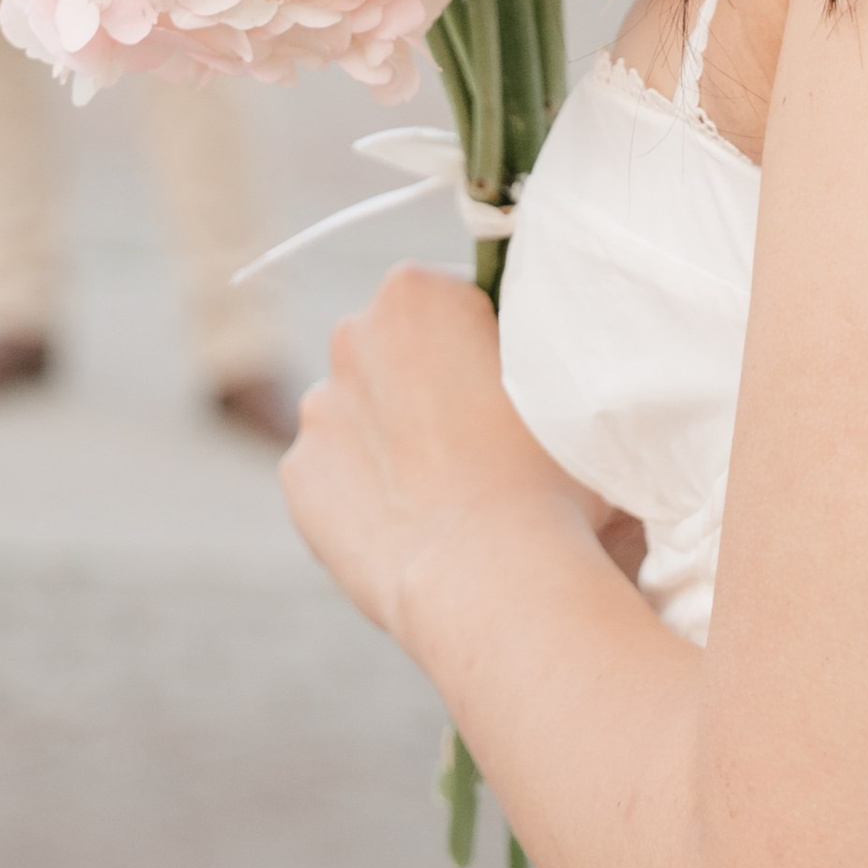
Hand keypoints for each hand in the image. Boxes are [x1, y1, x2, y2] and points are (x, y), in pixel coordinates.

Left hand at [280, 265, 605, 650]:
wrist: (491, 578)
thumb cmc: (549, 473)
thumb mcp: (568, 379)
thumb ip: (536, 345)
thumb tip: (534, 348)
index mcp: (417, 289)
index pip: (457, 299)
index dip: (490, 345)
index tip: (517, 391)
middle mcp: (352, 334)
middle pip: (402, 349)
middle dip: (434, 381)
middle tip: (487, 440)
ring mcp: (318, 408)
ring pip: (366, 409)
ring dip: (399, 434)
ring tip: (453, 491)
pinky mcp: (299, 477)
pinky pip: (339, 471)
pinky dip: (370, 490)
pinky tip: (416, 524)